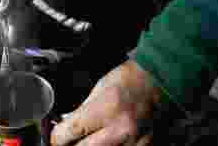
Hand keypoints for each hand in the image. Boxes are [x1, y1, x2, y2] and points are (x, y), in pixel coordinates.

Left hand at [51, 60, 168, 145]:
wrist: (160, 80)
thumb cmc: (130, 79)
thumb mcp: (99, 89)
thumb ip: (82, 111)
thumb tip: (66, 128)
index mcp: (105, 109)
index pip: (69, 133)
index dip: (57, 137)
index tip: (57, 137)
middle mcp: (119, 129)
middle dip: (73, 145)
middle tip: (72, 140)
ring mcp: (133, 141)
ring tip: (92, 138)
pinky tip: (109, 140)